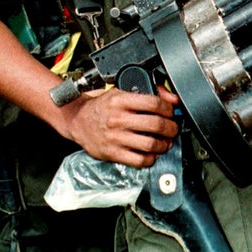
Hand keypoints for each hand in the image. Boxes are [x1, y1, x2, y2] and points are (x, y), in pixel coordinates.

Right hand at [60, 85, 179, 167]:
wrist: (78, 120)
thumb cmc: (103, 106)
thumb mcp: (122, 90)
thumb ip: (150, 91)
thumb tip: (173, 99)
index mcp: (121, 100)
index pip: (154, 103)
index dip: (168, 109)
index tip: (171, 112)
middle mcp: (118, 119)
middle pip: (155, 124)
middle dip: (171, 128)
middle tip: (173, 129)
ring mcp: (115, 137)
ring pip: (150, 144)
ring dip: (164, 145)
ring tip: (166, 142)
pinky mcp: (112, 153)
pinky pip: (138, 160)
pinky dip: (150, 159)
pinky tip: (152, 154)